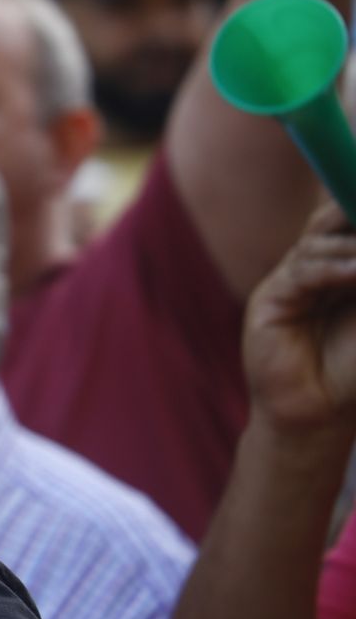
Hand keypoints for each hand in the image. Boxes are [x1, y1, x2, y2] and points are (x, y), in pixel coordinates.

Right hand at [243, 201, 355, 433]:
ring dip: (350, 246)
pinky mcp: (272, 300)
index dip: (352, 204)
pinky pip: (302, 272)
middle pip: (331, 222)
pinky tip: (353, 272)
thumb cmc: (355, 371)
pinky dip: (331, 268)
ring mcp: (291, 283)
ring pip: (318, 243)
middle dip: (350, 211)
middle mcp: (317, 271)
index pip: (347, 224)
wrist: (320, 415)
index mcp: (343, 271)